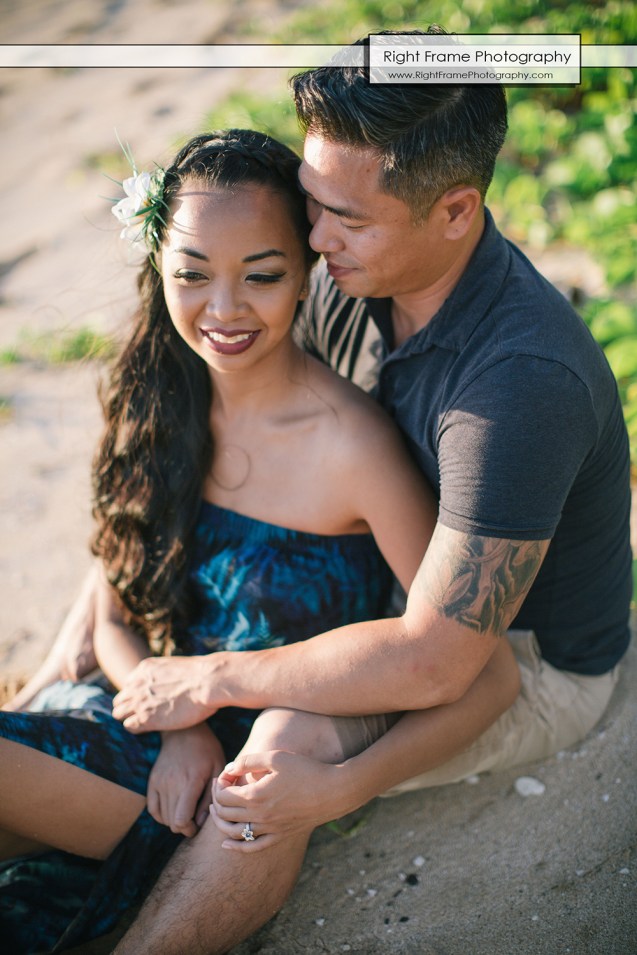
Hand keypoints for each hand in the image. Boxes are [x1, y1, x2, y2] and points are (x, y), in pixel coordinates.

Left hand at [112, 656, 214, 731]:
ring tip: (147, 722)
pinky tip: (150, 728)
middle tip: (145, 714)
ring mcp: (139, 700)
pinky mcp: (145, 717)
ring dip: (130, 718)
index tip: (148, 701)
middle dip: (129, 707)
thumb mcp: (176, 667)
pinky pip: (128, 726)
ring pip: (119, 713)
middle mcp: (137, 683)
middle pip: (120, 699)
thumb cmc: (202, 675)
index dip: (137, 694)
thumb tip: (173, 681)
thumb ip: (166, 674)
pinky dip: (136, 728)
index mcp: (145, 668)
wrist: (207, 681)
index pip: (128, 684)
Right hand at [147, 724, 225, 836]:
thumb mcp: (217, 769)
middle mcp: (172, 783)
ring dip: (174, 821)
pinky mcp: (152, 781)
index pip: (181, 820)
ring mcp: (159, 782)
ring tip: (187, 812)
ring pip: (163, 818)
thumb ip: (209, 797)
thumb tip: (199, 822)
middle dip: (184, 827)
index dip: (190, 829)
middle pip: (172, 822)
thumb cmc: (207, 751)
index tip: (198, 824)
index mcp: (191, 781)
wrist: (184, 731)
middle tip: (194, 820)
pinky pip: (153, 809)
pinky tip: (173, 810)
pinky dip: (162, 815)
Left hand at [211, 751, 347, 852]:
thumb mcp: (276, 757)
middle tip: (220, 787)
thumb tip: (229, 769)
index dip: (219, 783)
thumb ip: (249, 761)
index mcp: (255, 796)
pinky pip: (252, 847)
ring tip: (216, 809)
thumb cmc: (305, 769)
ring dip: (220, 821)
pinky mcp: (279, 836)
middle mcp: (258, 816)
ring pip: (233, 833)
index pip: (223, 795)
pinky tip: (226, 844)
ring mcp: (269, 829)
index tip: (226, 774)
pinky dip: (235, 847)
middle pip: (225, 813)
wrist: (333, 791)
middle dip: (216, 799)